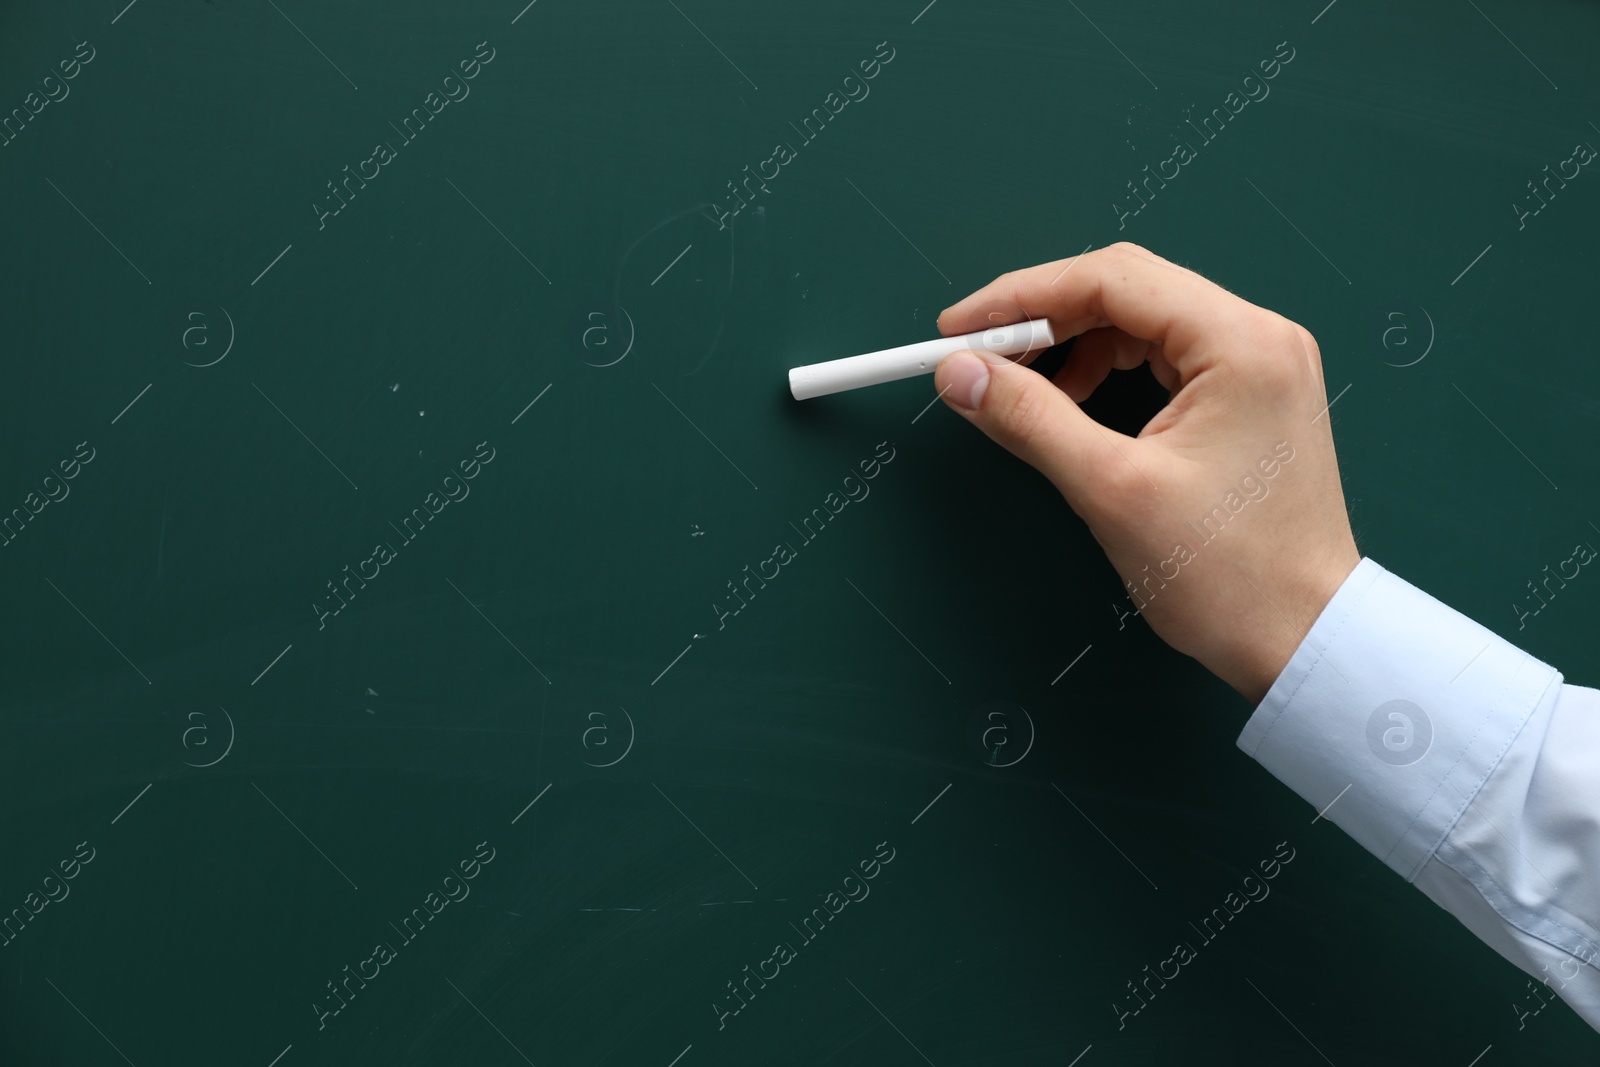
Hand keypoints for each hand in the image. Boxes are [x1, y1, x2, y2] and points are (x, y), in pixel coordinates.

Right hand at [933, 242, 1359, 703]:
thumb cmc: (1228, 576)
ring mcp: (1261, 365)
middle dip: (1043, 317)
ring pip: (1143, 322)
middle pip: (1128, 289)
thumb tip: (960, 373)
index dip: (1022, 297)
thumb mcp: (1111, 490)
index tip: (958, 328)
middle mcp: (1259, 337)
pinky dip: (1108, 369)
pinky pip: (1165, 356)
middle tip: (977, 352)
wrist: (1304, 639)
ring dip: (1073, 344)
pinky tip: (1072, 401)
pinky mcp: (1252, 397)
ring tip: (1019, 386)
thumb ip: (1029, 418)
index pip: (1112, 279)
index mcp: (1240, 343)